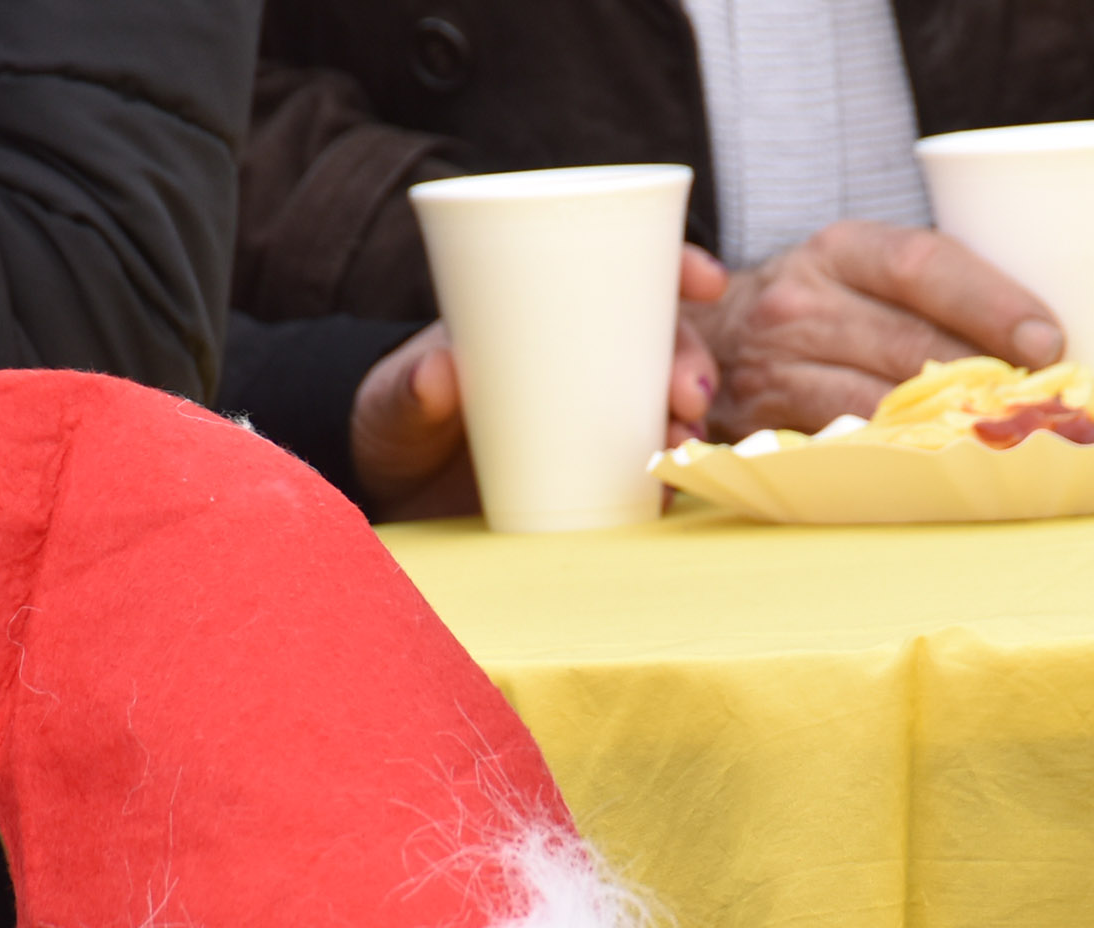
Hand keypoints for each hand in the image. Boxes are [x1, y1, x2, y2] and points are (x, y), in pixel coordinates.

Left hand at [348, 248, 727, 523]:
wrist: (388, 492)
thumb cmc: (392, 423)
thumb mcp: (390, 401)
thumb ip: (407, 390)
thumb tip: (437, 372)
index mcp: (541, 314)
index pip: (620, 275)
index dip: (674, 268)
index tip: (705, 282)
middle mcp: (578, 362)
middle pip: (659, 344)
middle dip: (691, 361)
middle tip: (688, 397)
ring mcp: (587, 421)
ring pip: (660, 409)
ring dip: (688, 426)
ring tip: (681, 449)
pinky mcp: (588, 478)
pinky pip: (642, 475)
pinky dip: (666, 484)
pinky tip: (673, 493)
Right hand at [684, 221, 1064, 438]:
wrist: (705, 336)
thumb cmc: (818, 307)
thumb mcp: (860, 270)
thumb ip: (932, 288)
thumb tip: (1047, 336)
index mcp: (843, 248)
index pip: (925, 263)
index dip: (991, 302)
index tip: (1049, 338)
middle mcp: (803, 299)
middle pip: (909, 340)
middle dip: (983, 376)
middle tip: (1045, 404)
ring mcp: (776, 362)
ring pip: (877, 400)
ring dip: (946, 424)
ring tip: (1006, 438)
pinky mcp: (760, 420)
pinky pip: (839, 443)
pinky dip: (892, 455)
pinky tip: (936, 464)